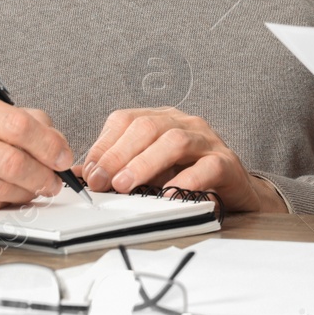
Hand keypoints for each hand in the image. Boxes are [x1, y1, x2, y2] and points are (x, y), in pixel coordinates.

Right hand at [0, 86, 73, 212]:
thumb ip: (20, 119)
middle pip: (11, 162)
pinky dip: (3, 204)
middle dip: (43, 176)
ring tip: (35, 188)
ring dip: (27, 193)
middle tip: (54, 180)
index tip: (63, 156)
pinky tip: (7, 196)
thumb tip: (57, 143)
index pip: (18, 126)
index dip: (48, 145)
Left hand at [75, 108, 285, 213]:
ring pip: (175, 141)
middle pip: (148, 126)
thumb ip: (117, 169)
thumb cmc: (188, 177)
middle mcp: (184, 123)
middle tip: (102, 181)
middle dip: (119, 154)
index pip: (126, 120)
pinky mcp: (226, 163)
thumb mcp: (148, 170)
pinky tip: (168, 195)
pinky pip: (206, 167)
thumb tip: (79, 174)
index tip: (88, 172)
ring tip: (126, 186)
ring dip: (145, 163)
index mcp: (162, 119)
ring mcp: (207, 141)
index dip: (103, 145)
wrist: (234, 191)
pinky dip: (185, 181)